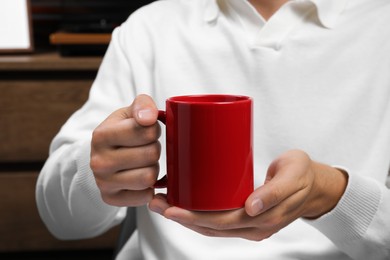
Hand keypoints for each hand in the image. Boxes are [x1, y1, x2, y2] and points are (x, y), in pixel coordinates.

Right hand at [90, 94, 160, 206]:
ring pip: (149, 177)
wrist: (101, 156)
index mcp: (102, 135)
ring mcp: (103, 183)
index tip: (147, 130)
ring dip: (153, 168)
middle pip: (151, 155)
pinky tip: (140, 177)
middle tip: (146, 147)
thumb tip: (149, 118)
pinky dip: (149, 188)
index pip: (147, 131)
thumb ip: (142, 105)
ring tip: (143, 162)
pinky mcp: (111, 199)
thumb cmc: (121, 131)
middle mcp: (99, 162)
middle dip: (154, 149)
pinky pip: (145, 196)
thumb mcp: (129, 113)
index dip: (154, 130)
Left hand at [149, 150, 347, 240]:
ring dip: (186, 216)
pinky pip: (219, 220)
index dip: (193, 218)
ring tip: (163, 202)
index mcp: (262, 220)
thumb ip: (274, 192)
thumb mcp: (293, 178)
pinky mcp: (246, 216)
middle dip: (181, 216)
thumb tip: (251, 208)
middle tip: (157, 201)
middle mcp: (252, 227)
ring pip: (211, 226)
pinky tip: (184, 203)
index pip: (220, 224)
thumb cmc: (303, 176)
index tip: (171, 207)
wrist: (316, 184)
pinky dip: (198, 214)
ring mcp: (249, 224)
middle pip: (210, 226)